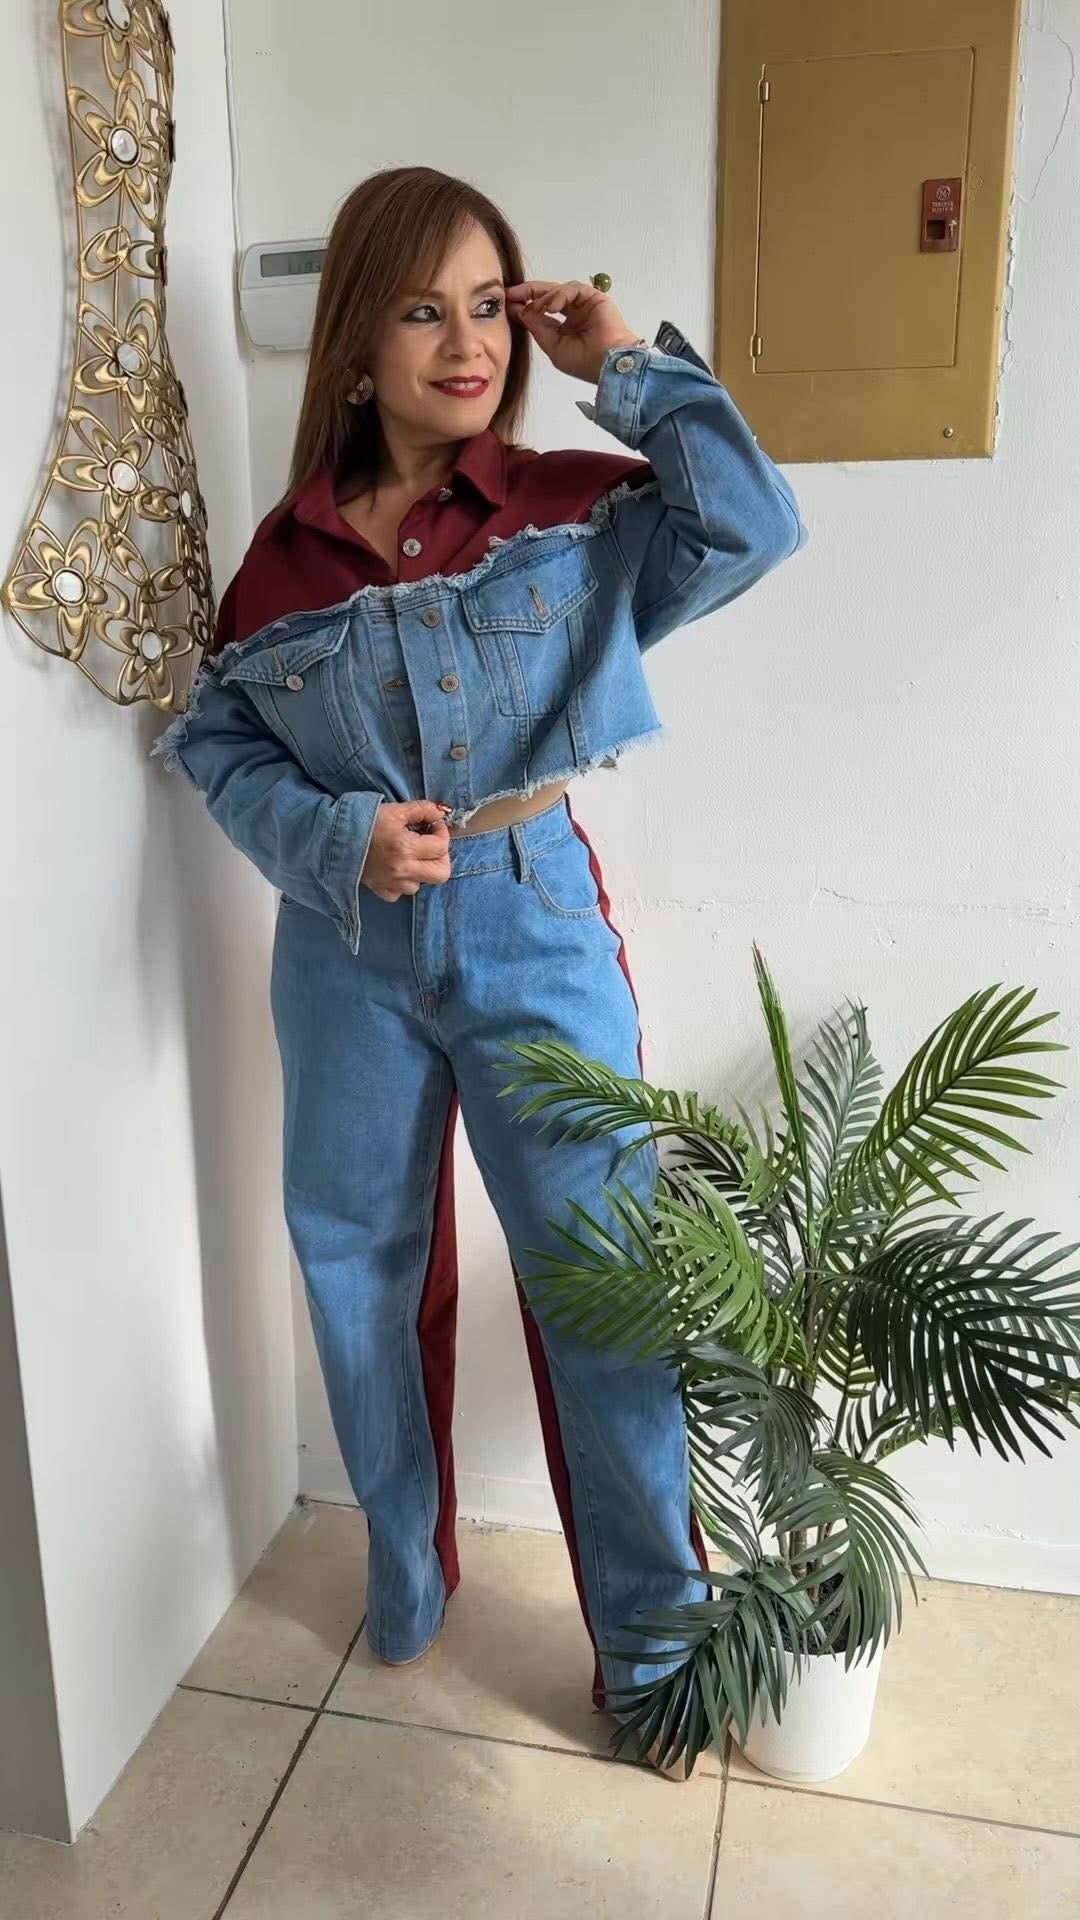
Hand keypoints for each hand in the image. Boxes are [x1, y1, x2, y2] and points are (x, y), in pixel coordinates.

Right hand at [361, 801, 450, 901]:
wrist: (332, 838)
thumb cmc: (362, 821)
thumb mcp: (394, 810)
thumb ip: (421, 810)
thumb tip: (439, 813)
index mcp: (406, 848)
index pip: (441, 846)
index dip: (442, 832)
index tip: (433, 825)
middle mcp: (403, 870)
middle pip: (441, 874)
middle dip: (441, 857)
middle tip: (430, 844)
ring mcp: (392, 884)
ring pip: (421, 884)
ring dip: (420, 870)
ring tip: (409, 854)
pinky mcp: (381, 890)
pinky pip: (400, 893)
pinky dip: (402, 881)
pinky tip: (395, 867)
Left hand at [505, 279, 640, 384]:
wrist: (608, 364)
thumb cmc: (584, 362)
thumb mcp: (552, 346)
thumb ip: (536, 327)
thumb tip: (519, 311)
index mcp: (564, 327)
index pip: (541, 310)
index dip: (524, 305)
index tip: (507, 302)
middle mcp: (573, 313)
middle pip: (547, 295)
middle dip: (528, 293)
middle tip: (512, 293)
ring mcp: (584, 304)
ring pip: (558, 290)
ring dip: (544, 298)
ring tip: (538, 309)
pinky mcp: (593, 296)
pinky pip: (573, 289)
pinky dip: (560, 295)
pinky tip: (552, 307)